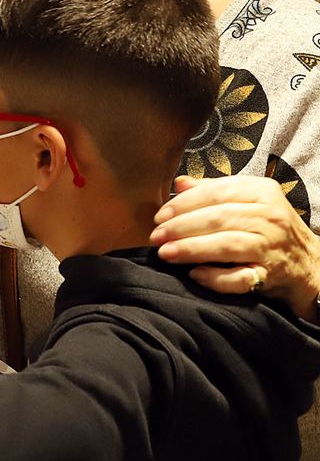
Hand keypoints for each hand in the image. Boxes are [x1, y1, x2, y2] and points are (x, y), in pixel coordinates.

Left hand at [153, 175, 319, 318]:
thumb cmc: (269, 228)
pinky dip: (215, 278)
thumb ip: (214, 191)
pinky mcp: (271, 275)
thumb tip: (179, 183)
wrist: (309, 264)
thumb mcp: (249, 201)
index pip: (217, 193)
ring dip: (191, 249)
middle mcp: (270, 217)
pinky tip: (195, 275)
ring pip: (226, 245)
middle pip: (218, 219)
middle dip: (181, 227)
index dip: (184, 204)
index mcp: (262, 192)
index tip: (160, 215)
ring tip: (165, 253)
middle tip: (155, 236)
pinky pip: (239, 277)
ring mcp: (272, 247)